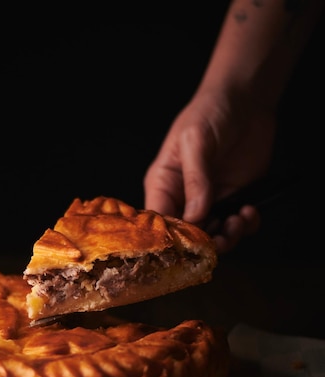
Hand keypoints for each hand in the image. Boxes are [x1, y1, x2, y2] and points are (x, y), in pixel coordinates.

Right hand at [143, 88, 274, 252]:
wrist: (246, 100)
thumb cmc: (209, 112)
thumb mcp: (195, 141)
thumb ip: (195, 180)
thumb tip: (196, 216)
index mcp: (163, 186)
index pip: (160, 223)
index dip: (173, 239)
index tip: (191, 244)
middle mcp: (184, 199)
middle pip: (186, 237)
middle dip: (204, 243)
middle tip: (222, 236)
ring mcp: (210, 202)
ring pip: (213, 237)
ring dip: (227, 237)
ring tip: (238, 220)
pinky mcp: (233, 200)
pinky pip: (237, 226)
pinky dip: (246, 226)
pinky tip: (249, 211)